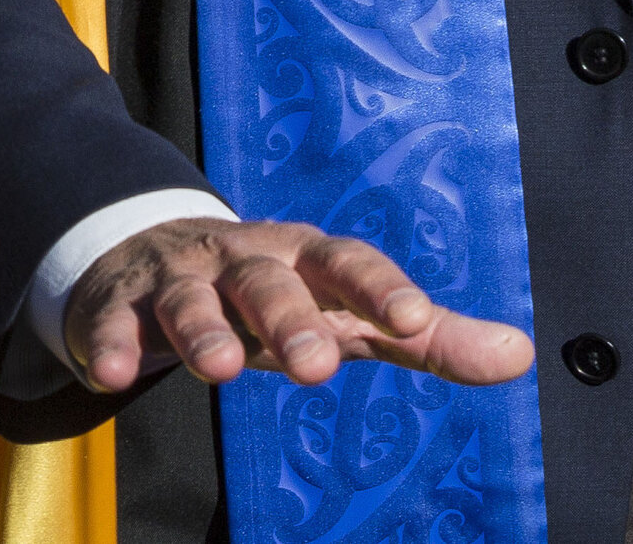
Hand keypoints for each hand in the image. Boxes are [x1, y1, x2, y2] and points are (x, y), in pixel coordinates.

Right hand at [64, 216, 532, 395]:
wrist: (153, 256)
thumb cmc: (272, 295)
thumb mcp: (347, 313)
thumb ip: (427, 336)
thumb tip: (523, 356)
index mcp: (305, 258)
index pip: (349, 263)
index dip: (380, 288)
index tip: (415, 320)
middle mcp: (243, 259)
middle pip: (268, 281)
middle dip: (289, 318)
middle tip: (316, 365)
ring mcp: (179, 278)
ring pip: (191, 299)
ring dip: (202, 331)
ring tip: (217, 372)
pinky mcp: (122, 306)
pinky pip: (114, 323)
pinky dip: (110, 344)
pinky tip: (109, 377)